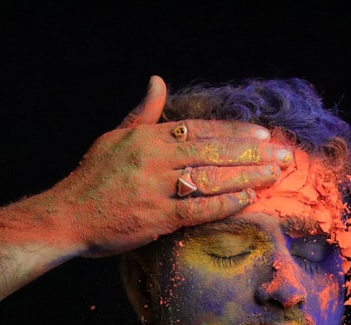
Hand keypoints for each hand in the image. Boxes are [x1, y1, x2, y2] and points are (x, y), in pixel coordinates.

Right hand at [42, 75, 292, 256]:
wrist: (66, 217)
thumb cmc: (91, 179)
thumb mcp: (114, 137)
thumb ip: (142, 113)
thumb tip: (157, 81)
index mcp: (147, 137)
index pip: (201, 130)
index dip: (235, 132)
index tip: (263, 134)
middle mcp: (155, 159)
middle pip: (214, 151)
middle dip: (253, 152)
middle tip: (284, 154)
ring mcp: (156, 188)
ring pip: (212, 177)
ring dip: (248, 174)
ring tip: (275, 173)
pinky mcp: (157, 217)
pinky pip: (199, 209)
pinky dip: (225, 203)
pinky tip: (249, 198)